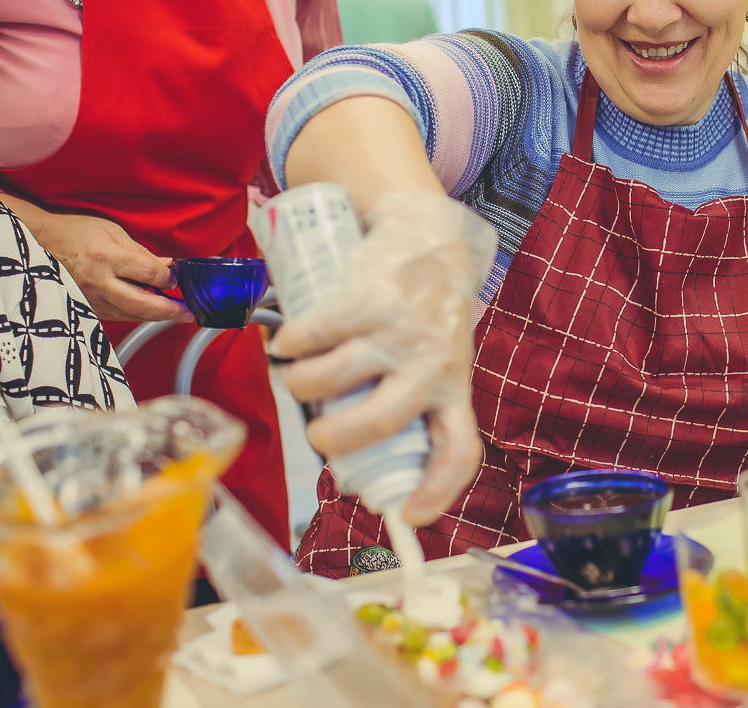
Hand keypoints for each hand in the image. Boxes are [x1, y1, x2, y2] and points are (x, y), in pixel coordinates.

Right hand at [3, 196, 191, 324]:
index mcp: (106, 257)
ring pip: (129, 315)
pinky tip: (146, 309)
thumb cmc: (75, 232)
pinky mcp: (84, 308)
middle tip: (187, 313)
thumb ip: (141, 252)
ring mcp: (89, 298)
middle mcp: (97, 282)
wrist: (38, 242)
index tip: (175, 278)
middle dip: (168, 311)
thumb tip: (167, 266)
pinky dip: (134, 313)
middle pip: (140, 304)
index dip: (168, 278)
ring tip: (173, 313)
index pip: (148, 273)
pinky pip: (116, 315)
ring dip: (154, 316)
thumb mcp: (112, 231)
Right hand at [267, 191, 497, 524]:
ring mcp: (400, 330)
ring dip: (301, 386)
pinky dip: (291, 344)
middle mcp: (432, 363)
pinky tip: (287, 344)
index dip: (438, 493)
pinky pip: (316, 334)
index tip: (407, 517)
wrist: (425, 230)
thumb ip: (411, 399)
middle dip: (334, 441)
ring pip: (334, 379)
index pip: (460, 451)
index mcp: (453, 387)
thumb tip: (357, 457)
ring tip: (297, 378)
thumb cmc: (425, 307)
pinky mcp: (370, 297)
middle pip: (380, 424)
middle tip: (318, 437)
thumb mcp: (437, 357)